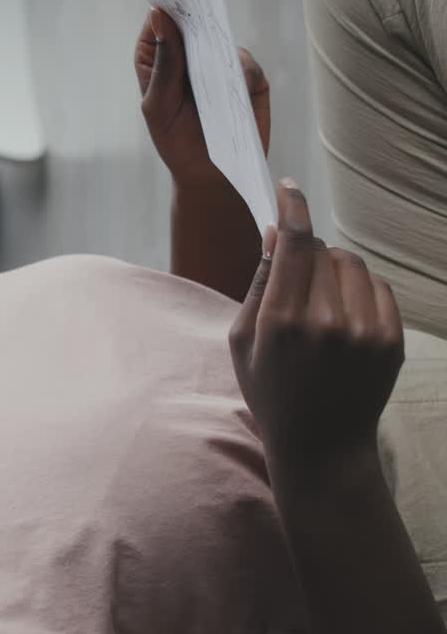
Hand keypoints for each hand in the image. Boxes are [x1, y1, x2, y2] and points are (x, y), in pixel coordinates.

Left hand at [135, 8, 269, 186]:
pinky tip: (236, 87)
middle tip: (196, 16)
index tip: (167, 2)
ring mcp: (220, 66)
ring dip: (220, 52)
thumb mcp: (160, 107)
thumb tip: (161, 16)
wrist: (211, 176)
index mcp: (160, 62)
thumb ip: (163, 65)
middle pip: (193, 24)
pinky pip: (247, 66)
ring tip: (213, 69)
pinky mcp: (248, 80)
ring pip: (224, 43)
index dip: (164, 11)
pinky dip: (242, 74)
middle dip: (195, 18)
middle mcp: (191, 58)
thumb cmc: (177, 143)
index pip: (160, 26)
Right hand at [229, 181, 403, 482]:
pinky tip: (344, 319)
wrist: (321, 445)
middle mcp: (326, 322)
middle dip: (309, 252)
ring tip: (321, 304)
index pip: (295, 242)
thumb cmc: (271, 391)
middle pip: (325, 250)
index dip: (293, 206)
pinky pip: (378, 287)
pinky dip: (360, 291)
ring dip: (335, 269)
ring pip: (353, 264)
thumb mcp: (242, 341)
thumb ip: (259, 284)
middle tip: (298, 281)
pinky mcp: (391, 340)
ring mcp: (364, 332)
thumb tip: (276, 232)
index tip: (288, 188)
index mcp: (281, 321)